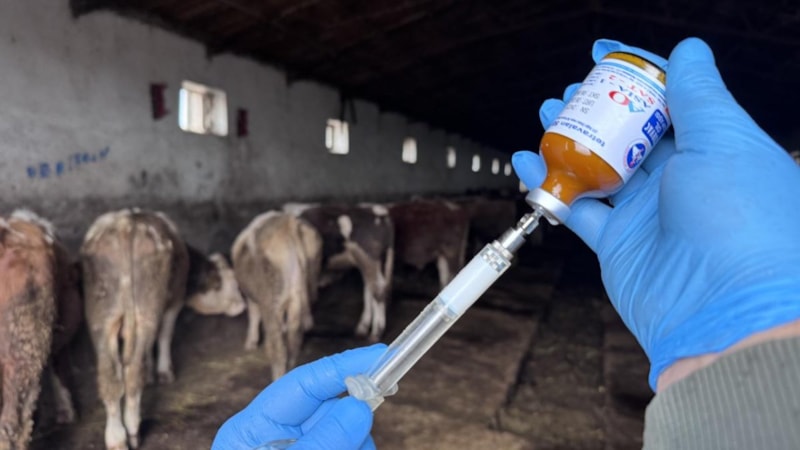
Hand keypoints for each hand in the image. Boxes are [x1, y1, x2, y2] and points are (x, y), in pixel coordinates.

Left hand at [212, 345, 385, 449]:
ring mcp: (302, 449)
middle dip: (356, 420)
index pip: (304, 381)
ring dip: (359, 445)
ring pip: (350, 436)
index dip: (343, 365)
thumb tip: (360, 407)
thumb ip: (322, 441)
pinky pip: (353, 449)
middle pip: (334, 410)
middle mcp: (280, 436)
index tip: (381, 355)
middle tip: (365, 433)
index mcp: (254, 427)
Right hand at [513, 38, 799, 389]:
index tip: (603, 52)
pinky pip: (576, 207)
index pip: (672, 98)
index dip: (636, 71)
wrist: (725, 312)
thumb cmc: (740, 219)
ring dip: (569, 140)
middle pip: (629, 131)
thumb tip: (688, 50)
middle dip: (597, 106)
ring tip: (546, 115)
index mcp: (717, 149)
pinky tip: (526, 162)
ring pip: (599, 166)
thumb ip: (699, 95)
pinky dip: (549, 185)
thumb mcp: (724, 140)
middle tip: (570, 90)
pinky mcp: (617, 243)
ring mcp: (648, 212)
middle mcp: (684, 179)